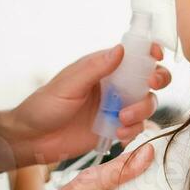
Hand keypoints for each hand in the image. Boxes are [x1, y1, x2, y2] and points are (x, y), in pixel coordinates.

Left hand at [3, 43, 171, 167]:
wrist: (32, 140)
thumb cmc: (44, 106)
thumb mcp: (68, 84)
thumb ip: (95, 68)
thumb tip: (120, 49)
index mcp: (102, 67)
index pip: (134, 54)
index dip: (150, 52)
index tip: (157, 56)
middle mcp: (114, 85)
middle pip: (149, 78)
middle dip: (157, 80)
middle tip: (150, 85)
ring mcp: (116, 108)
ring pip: (147, 103)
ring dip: (142, 109)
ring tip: (122, 118)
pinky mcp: (115, 129)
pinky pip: (137, 127)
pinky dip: (133, 130)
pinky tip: (118, 134)